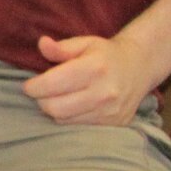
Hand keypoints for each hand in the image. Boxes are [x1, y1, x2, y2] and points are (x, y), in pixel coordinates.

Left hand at [26, 33, 159, 124]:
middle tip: (43, 91)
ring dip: (55, 110)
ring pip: (63, 120)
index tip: (30, 84)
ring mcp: (110, 111)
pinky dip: (69, 118)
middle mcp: (105, 92)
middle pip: (54, 108)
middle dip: (41, 100)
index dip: (33, 86)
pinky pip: (78, 127)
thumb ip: (61, 47)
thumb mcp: (84, 43)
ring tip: (59, 97)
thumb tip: (42, 44)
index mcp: (95, 68)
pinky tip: (73, 106)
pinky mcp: (114, 124)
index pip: (51, 84)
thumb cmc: (105, 54)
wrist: (139, 67)